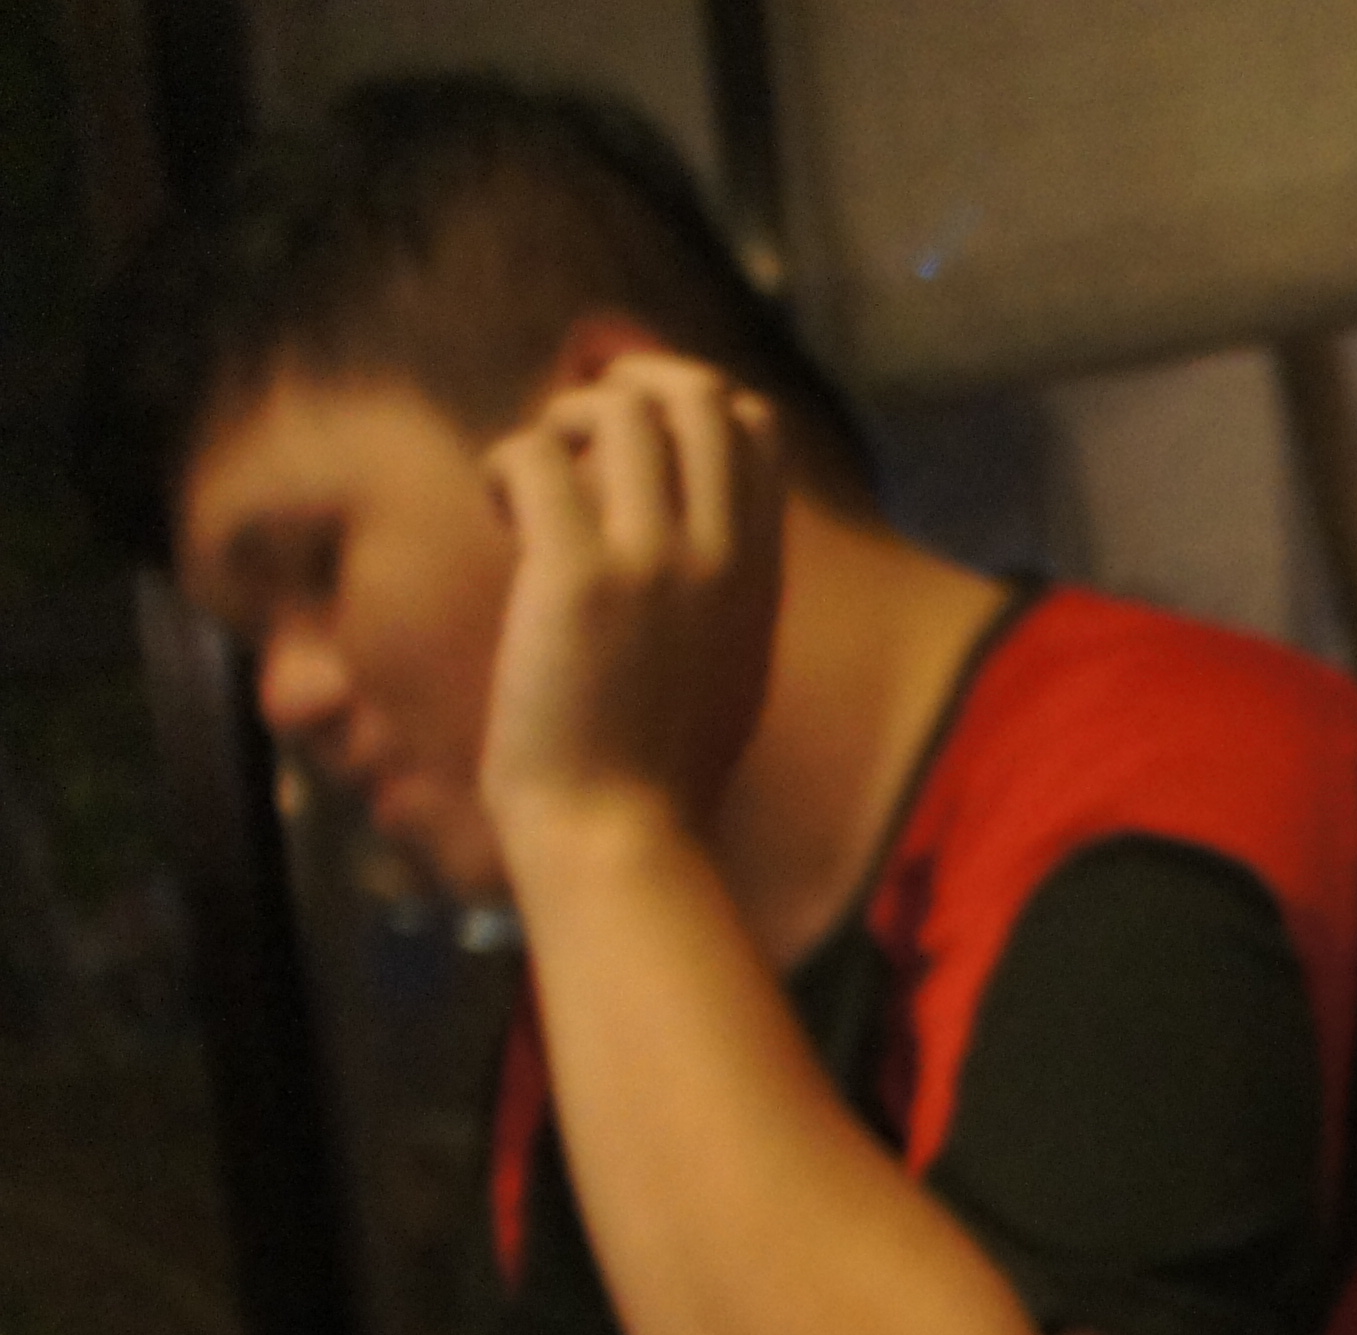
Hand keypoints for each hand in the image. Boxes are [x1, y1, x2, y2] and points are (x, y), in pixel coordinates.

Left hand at [475, 353, 786, 854]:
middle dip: (629, 386)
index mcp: (761, 572)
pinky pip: (532, 458)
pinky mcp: (577, 577)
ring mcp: (654, 562)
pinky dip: (505, 467)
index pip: (758, 426)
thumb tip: (684, 527)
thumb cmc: (662, 768)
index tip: (641, 446)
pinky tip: (501, 518)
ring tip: (538, 485)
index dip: (691, 405)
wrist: (623, 832)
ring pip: (617, 412)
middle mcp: (720, 553)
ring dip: (561, 424)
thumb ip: (722, 586)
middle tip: (579, 439)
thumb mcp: (731, 663)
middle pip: (700, 396)